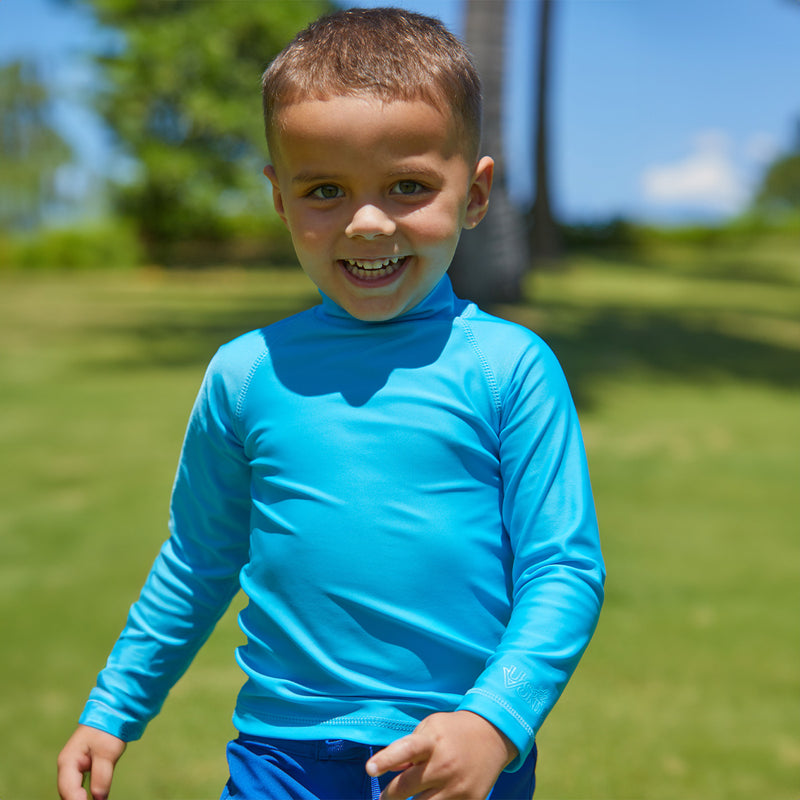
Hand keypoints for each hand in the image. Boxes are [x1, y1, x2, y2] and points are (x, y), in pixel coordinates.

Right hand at [57, 725, 125, 799]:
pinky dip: (83, 795)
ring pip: (72, 792)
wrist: (111, 713)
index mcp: (67, 762)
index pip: (69, 790)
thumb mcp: (107, 753)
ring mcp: (72, 768)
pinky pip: (79, 787)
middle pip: (68, 793)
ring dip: (80, 799)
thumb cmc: (107, 731)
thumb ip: (101, 777)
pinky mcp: (82, 768)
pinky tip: (94, 799)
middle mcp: (66, 767)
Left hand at [366, 710, 516, 799]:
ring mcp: (457, 786)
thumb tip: (390, 769)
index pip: (405, 750)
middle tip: (385, 798)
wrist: (492, 736)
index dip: (386, 760)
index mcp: (432, 741)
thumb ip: (407, 748)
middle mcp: (443, 764)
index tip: (369, 769)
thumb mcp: (429, 728)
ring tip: (406, 799)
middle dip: (389, 796)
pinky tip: (431, 798)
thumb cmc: (452, 731)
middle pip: (406, 788)